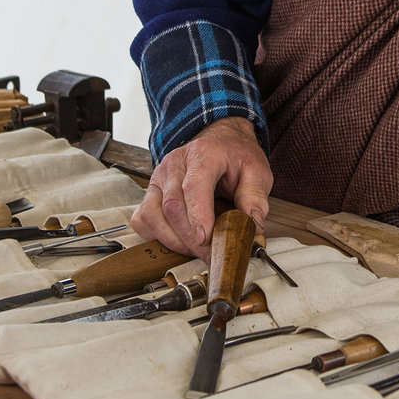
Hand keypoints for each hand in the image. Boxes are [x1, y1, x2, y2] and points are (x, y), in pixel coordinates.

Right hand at [129, 117, 271, 258]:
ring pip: (152, 215)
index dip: (198, 215)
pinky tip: (177, 240)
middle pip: (172, 206)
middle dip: (190, 238)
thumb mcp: (256, 171)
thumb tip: (252, 226)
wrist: (220, 142)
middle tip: (210, 256)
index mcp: (203, 154)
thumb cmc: (236, 158)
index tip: (205, 239)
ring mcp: (158, 177)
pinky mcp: (150, 191)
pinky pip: (142, 219)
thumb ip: (255, 196)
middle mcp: (175, 164)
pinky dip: (156, 235)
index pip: (194, 186)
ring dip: (173, 240)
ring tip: (195, 250)